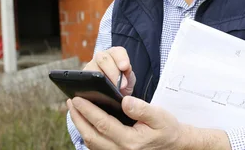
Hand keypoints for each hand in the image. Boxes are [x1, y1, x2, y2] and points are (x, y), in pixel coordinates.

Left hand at [67, 95, 187, 149]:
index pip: (103, 124)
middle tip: (71, 102)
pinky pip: (96, 146)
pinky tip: (85, 121)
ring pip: (91, 143)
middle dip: (78, 119)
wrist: (174, 145)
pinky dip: (88, 133)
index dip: (88, 111)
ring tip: (75, 109)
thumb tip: (124, 100)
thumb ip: (142, 108)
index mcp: (131, 141)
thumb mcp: (159, 115)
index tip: (78, 99)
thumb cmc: (166, 128)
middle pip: (91, 136)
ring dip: (80, 126)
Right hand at [84, 46, 135, 94]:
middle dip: (113, 72)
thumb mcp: (128, 79)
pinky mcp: (83, 78)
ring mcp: (90, 67)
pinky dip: (91, 85)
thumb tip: (125, 73)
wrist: (113, 95)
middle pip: (103, 59)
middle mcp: (101, 58)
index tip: (125, 67)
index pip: (117, 52)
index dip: (121, 58)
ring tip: (111, 90)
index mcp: (114, 54)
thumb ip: (129, 75)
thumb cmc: (122, 84)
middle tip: (122, 85)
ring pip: (92, 68)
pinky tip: (98, 93)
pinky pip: (84, 79)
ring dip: (102, 79)